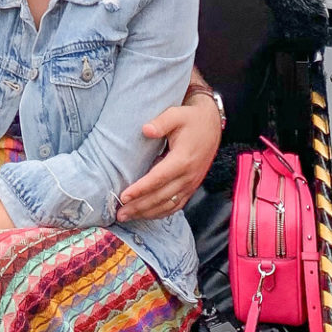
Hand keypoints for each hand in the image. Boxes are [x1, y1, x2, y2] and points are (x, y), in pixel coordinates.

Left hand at [116, 97, 221, 220]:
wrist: (212, 124)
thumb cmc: (191, 119)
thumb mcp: (176, 114)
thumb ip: (161, 122)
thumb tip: (146, 130)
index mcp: (183, 160)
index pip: (158, 179)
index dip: (140, 189)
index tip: (124, 196)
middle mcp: (188, 176)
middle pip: (161, 197)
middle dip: (139, 207)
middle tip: (119, 213)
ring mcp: (191, 184)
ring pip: (168, 205)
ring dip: (147, 213)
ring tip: (128, 217)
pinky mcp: (192, 187)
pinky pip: (176, 205)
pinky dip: (161, 212)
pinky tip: (147, 214)